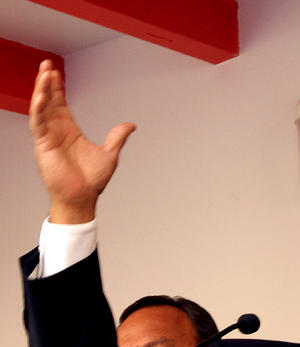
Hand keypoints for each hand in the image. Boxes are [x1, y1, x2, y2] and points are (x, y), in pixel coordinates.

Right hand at [29, 60, 135, 222]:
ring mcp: (48, 137)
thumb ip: (118, 136)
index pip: (61, 104)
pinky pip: (38, 123)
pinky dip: (38, 109)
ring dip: (41, 91)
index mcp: (70, 131)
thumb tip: (130, 125)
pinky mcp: (43, 145)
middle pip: (49, 101)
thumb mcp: (110, 153)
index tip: (55, 73)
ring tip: (44, 73)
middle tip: (46, 65)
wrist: (83, 197)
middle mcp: (57, 131)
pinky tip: (41, 96)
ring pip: (41, 108)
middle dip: (47, 83)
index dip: (58, 89)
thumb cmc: (92, 180)